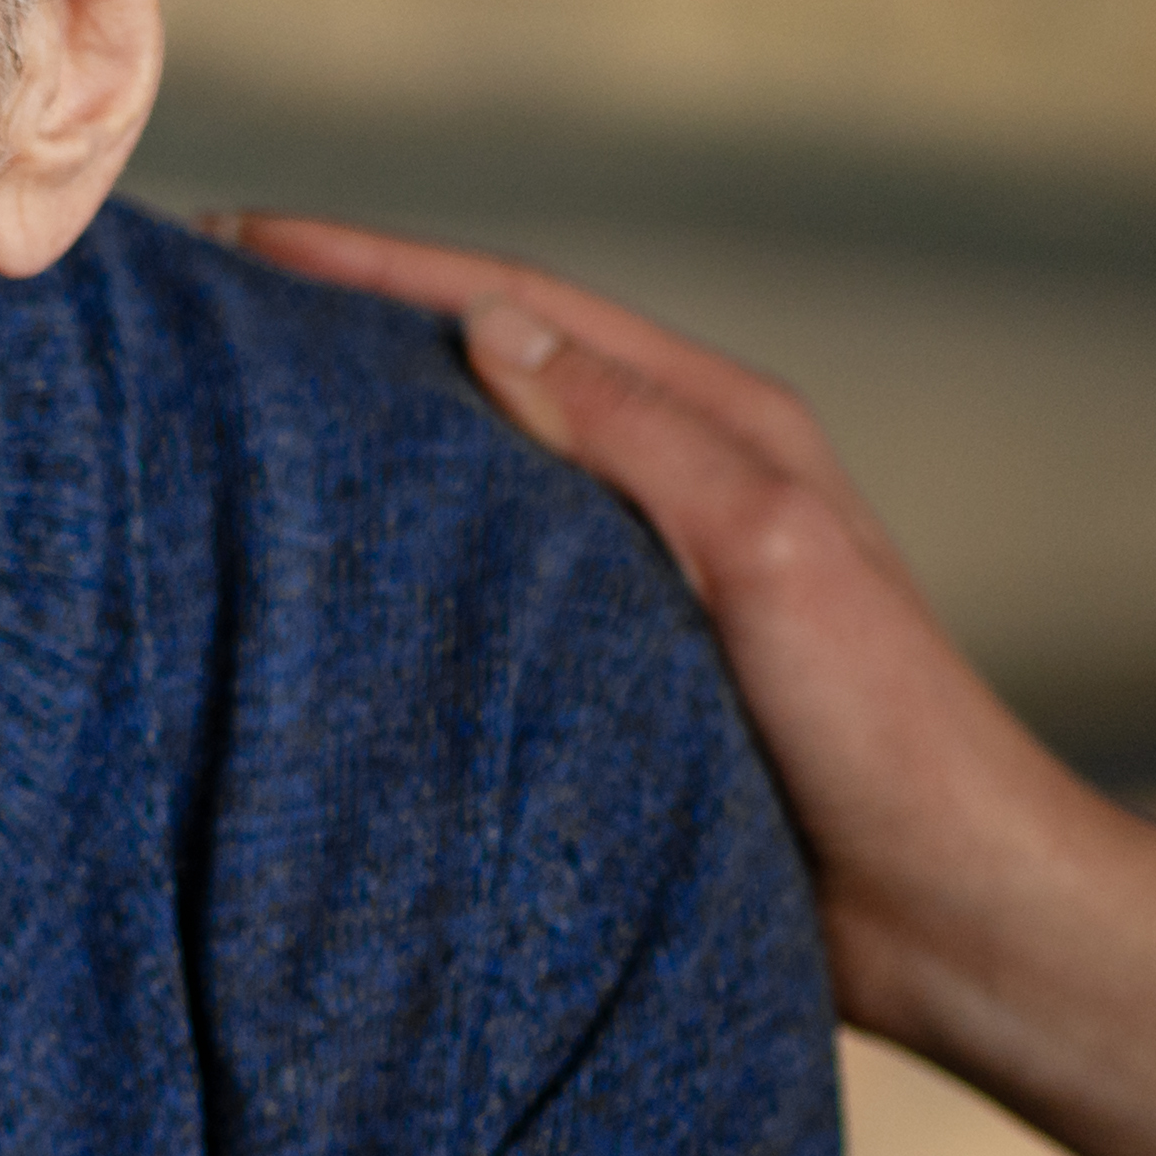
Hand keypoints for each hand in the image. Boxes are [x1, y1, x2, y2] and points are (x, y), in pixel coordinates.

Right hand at [227, 212, 1085, 1045]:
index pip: (517, 305)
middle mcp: (675, 489)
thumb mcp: (771, 549)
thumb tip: (485, 329)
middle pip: (485, 378)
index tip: (240, 239)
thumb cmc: (887, 729)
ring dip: (366, 455)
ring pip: (477, 491)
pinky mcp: (617, 689)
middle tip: (206, 321)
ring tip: (229, 441)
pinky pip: (486, 609)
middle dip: (350, 338)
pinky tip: (318, 598)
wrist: (949, 916)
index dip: (376, 265)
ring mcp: (640, 590)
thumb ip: (638, 435)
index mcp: (721, 424)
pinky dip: (402, 581)